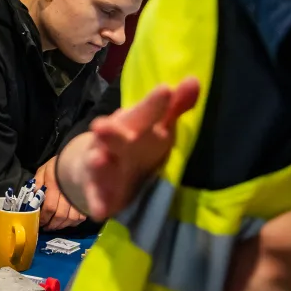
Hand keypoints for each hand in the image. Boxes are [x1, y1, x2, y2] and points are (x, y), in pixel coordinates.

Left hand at [34, 157, 85, 229]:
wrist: (74, 159)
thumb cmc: (55, 166)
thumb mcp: (42, 172)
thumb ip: (37, 185)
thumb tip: (32, 201)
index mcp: (55, 184)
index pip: (50, 207)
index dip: (44, 217)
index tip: (39, 222)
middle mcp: (68, 192)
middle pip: (61, 215)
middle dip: (52, 224)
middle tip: (46, 226)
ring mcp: (79, 197)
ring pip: (71, 218)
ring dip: (61, 225)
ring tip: (54, 226)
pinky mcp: (85, 200)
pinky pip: (81, 217)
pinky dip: (73, 222)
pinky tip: (66, 221)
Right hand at [71, 78, 198, 220]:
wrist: (97, 167)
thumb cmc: (135, 144)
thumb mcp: (155, 127)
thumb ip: (174, 107)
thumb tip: (194, 80)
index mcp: (132, 125)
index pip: (143, 113)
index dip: (154, 104)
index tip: (166, 90)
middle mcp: (115, 143)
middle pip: (114, 136)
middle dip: (110, 132)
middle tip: (103, 125)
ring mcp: (105, 166)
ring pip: (99, 163)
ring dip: (98, 162)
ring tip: (98, 159)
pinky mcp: (100, 191)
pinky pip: (97, 198)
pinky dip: (98, 203)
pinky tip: (101, 211)